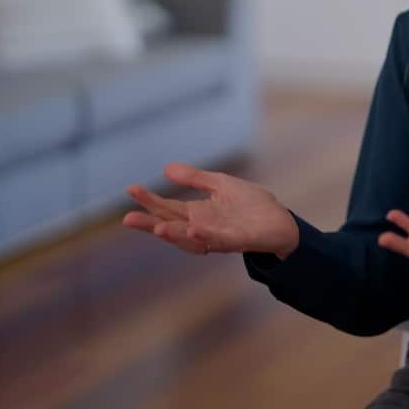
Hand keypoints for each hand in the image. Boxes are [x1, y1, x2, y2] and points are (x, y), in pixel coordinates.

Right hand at [123, 163, 298, 258]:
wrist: (280, 221)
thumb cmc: (250, 205)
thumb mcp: (220, 185)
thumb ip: (195, 178)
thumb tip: (166, 169)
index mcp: (197, 213)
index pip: (168, 208)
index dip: (149, 200)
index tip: (131, 189)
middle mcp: (203, 227)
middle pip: (172, 225)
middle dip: (150, 222)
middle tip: (128, 218)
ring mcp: (219, 235)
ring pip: (191, 239)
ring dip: (174, 234)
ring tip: (156, 227)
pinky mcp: (238, 240)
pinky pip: (219, 240)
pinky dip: (206, 237)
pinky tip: (195, 229)